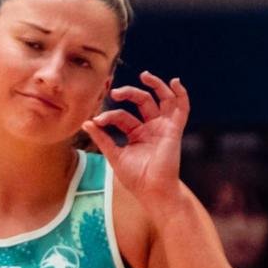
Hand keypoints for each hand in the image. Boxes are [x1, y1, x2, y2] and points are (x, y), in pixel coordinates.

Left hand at [81, 70, 188, 204]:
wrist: (151, 191)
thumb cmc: (135, 177)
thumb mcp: (114, 154)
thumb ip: (102, 138)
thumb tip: (86, 122)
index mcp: (137, 133)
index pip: (122, 116)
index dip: (109, 116)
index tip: (96, 121)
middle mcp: (151, 127)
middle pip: (142, 102)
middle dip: (129, 93)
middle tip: (115, 92)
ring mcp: (163, 128)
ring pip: (162, 100)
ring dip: (156, 86)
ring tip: (145, 76)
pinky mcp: (173, 130)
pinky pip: (181, 109)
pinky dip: (180, 95)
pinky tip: (175, 82)